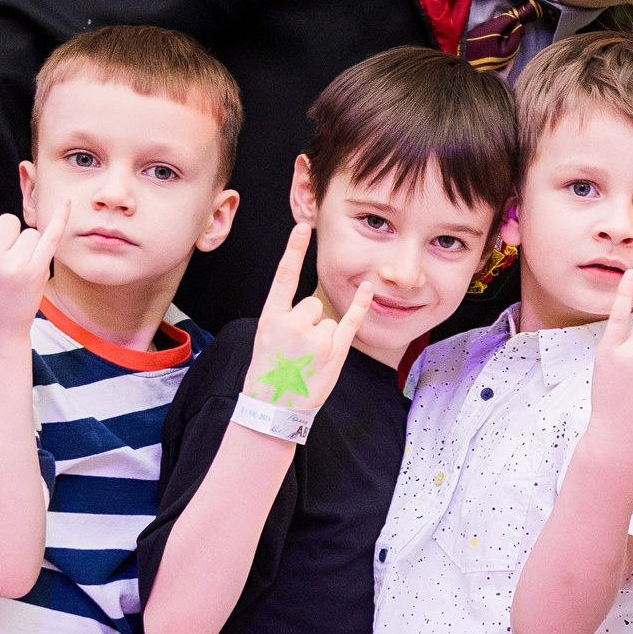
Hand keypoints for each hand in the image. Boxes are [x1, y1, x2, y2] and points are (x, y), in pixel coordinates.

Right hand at [242, 224, 372, 413]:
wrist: (274, 407)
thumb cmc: (270, 372)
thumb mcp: (265, 339)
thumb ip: (284, 317)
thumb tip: (311, 306)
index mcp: (270, 318)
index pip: (284, 277)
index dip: (293, 250)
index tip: (301, 226)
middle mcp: (293, 324)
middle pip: (312, 304)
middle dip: (308, 323)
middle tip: (296, 350)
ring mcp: (315, 338)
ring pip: (327, 319)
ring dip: (322, 336)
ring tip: (307, 359)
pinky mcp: (335, 351)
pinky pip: (351, 321)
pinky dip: (361, 306)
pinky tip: (367, 289)